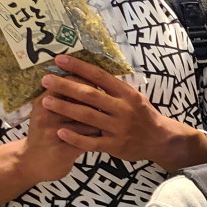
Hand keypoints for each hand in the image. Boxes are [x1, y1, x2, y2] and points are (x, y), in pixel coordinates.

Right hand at [18, 89, 100, 182]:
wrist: (31, 162)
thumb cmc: (46, 132)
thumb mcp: (47, 110)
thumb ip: (63, 97)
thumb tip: (93, 79)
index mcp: (43, 101)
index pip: (70, 83)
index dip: (89, 83)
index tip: (99, 87)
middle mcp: (46, 115)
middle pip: (83, 101)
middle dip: (99, 104)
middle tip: (108, 106)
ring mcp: (54, 133)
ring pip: (90, 121)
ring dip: (102, 122)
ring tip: (108, 123)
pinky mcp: (63, 150)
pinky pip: (90, 140)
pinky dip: (99, 138)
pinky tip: (103, 138)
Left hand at [41, 55, 206, 171]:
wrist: (161, 140)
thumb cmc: (144, 116)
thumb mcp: (134, 97)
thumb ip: (114, 88)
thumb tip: (89, 72)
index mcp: (127, 94)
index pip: (100, 76)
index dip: (79, 67)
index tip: (59, 60)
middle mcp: (123, 109)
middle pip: (90, 95)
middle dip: (65, 86)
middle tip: (46, 79)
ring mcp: (119, 128)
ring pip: (88, 116)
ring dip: (65, 108)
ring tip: (45, 102)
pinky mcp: (116, 146)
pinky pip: (92, 142)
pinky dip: (75, 137)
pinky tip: (60, 132)